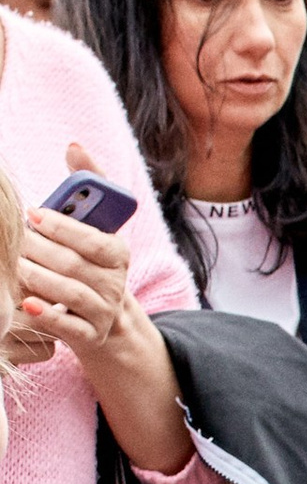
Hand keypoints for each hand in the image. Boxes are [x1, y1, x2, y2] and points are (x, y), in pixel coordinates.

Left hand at [17, 145, 143, 367]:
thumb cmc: (87, 261)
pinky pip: (69, 326)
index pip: (95, 240)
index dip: (64, 227)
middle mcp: (115, 283)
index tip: (33, 214)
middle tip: (13, 241)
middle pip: (76, 265)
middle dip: (41, 252)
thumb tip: (74, 147)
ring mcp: (104, 311)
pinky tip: (26, 305)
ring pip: (71, 293)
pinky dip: (47, 316)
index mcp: (117, 253)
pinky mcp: (91, 335)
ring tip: (14, 268)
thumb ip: (89, 186)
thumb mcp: (94, 225)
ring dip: (38, 279)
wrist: (102, 318)